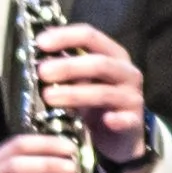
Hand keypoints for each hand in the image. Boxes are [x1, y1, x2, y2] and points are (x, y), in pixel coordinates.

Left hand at [32, 23, 147, 171]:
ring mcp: (132, 97)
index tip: (40, 43)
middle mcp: (126, 72)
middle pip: (99, 63)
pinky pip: (125, 120)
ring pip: (104, 93)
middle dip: (68, 67)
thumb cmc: (95, 101)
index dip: (65, 36)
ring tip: (48, 97)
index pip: (90, 36)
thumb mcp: (80, 79)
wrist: (118, 136)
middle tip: (42, 72)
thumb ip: (63, 63)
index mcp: (112, 54)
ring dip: (74, 94)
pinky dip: (116, 120)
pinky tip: (105, 121)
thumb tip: (36, 49)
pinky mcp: (134, 122)